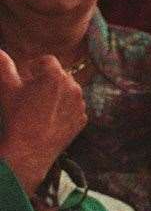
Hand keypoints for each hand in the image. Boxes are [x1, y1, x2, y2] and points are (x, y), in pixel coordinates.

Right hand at [0, 49, 84, 192]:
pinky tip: (48, 118)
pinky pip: (74, 108)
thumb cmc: (16, 117)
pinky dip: (64, 109)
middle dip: (46, 79)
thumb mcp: (6, 89)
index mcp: (55, 76)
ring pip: (69, 91)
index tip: (26, 75)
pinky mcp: (82, 120)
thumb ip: (3, 65)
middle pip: (60, 75)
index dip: (35, 66)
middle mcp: (73, 87)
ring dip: (57, 93)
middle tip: (31, 92)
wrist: (28, 150)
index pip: (47, 60)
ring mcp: (80, 105)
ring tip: (39, 105)